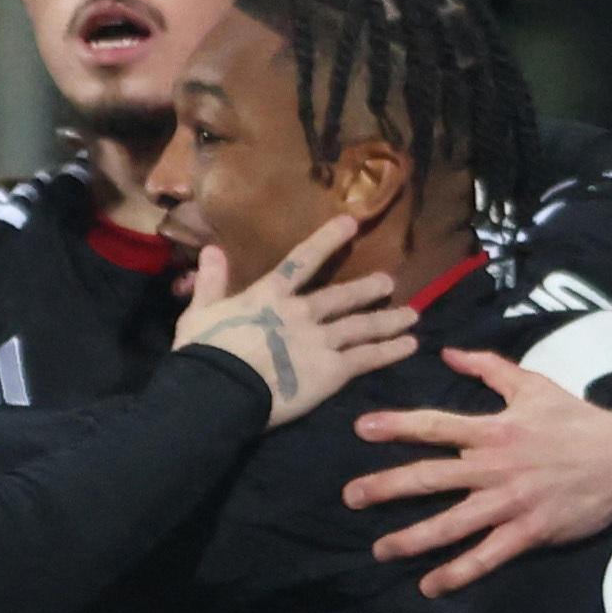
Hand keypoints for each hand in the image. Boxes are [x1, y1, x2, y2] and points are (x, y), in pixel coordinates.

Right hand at [173, 209, 421, 425]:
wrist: (219, 390)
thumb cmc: (204, 353)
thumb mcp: (199, 312)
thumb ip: (211, 281)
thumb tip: (211, 249)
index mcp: (269, 296)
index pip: (303, 260)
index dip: (327, 240)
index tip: (351, 223)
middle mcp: (301, 312)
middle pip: (341, 296)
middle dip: (367, 288)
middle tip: (390, 281)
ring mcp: (319, 341)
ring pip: (361, 325)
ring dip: (388, 319)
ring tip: (412, 314)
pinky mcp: (331, 371)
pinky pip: (367, 357)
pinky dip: (391, 350)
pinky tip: (410, 345)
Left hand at [344, 348, 611, 595]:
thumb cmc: (578, 421)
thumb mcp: (533, 385)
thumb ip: (487, 368)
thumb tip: (446, 352)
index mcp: (494, 429)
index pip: (435, 426)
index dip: (397, 426)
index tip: (361, 429)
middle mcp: (495, 466)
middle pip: (431, 477)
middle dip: (387, 487)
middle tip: (351, 497)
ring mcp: (511, 502)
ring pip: (452, 523)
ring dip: (412, 538)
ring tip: (380, 550)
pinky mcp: (529, 532)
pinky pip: (487, 556)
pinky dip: (458, 573)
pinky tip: (431, 585)